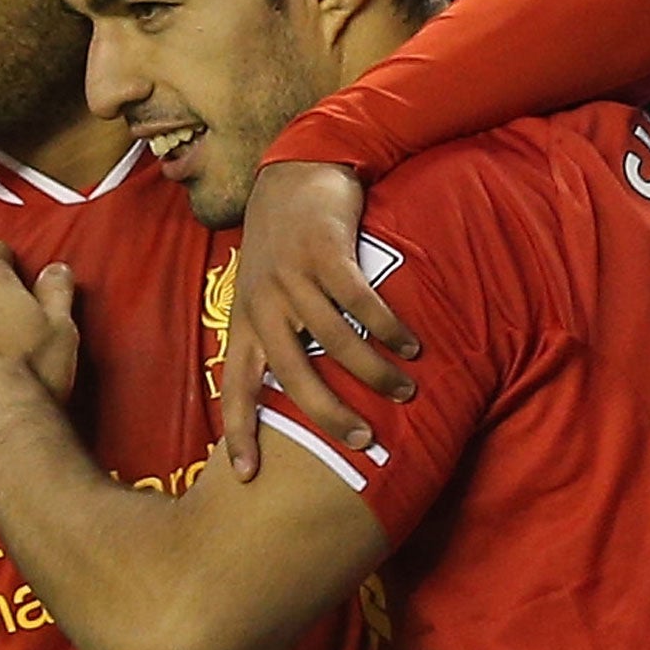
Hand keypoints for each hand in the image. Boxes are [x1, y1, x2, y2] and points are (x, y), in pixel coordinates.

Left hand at [221, 163, 418, 481]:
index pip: (237, 387)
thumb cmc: (281, 242)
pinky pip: (359, 301)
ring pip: (333, 340)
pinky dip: (387, 327)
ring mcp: (293, 277)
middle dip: (328, 414)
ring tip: (405, 391)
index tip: (247, 477)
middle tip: (363, 441)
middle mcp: (264, 304)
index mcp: (246, 321)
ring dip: (373, 371)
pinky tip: (412, 344)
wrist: (293, 171)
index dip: (239, 433)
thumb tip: (299, 394)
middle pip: (292, 374)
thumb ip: (276, 336)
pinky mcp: (325, 252)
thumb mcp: (261, 291)